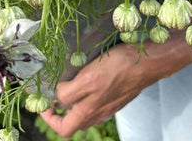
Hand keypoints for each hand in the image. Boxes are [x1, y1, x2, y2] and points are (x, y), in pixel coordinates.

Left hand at [40, 42, 162, 137]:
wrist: (146, 62)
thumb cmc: (118, 68)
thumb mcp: (88, 78)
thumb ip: (70, 93)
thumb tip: (58, 97)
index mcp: (89, 111)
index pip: (64, 129)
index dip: (50, 119)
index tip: (44, 104)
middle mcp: (99, 113)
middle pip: (74, 122)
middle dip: (61, 111)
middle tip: (54, 95)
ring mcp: (109, 106)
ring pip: (86, 113)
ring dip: (74, 104)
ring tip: (68, 87)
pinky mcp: (117, 97)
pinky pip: (98, 103)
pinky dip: (88, 97)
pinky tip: (87, 82)